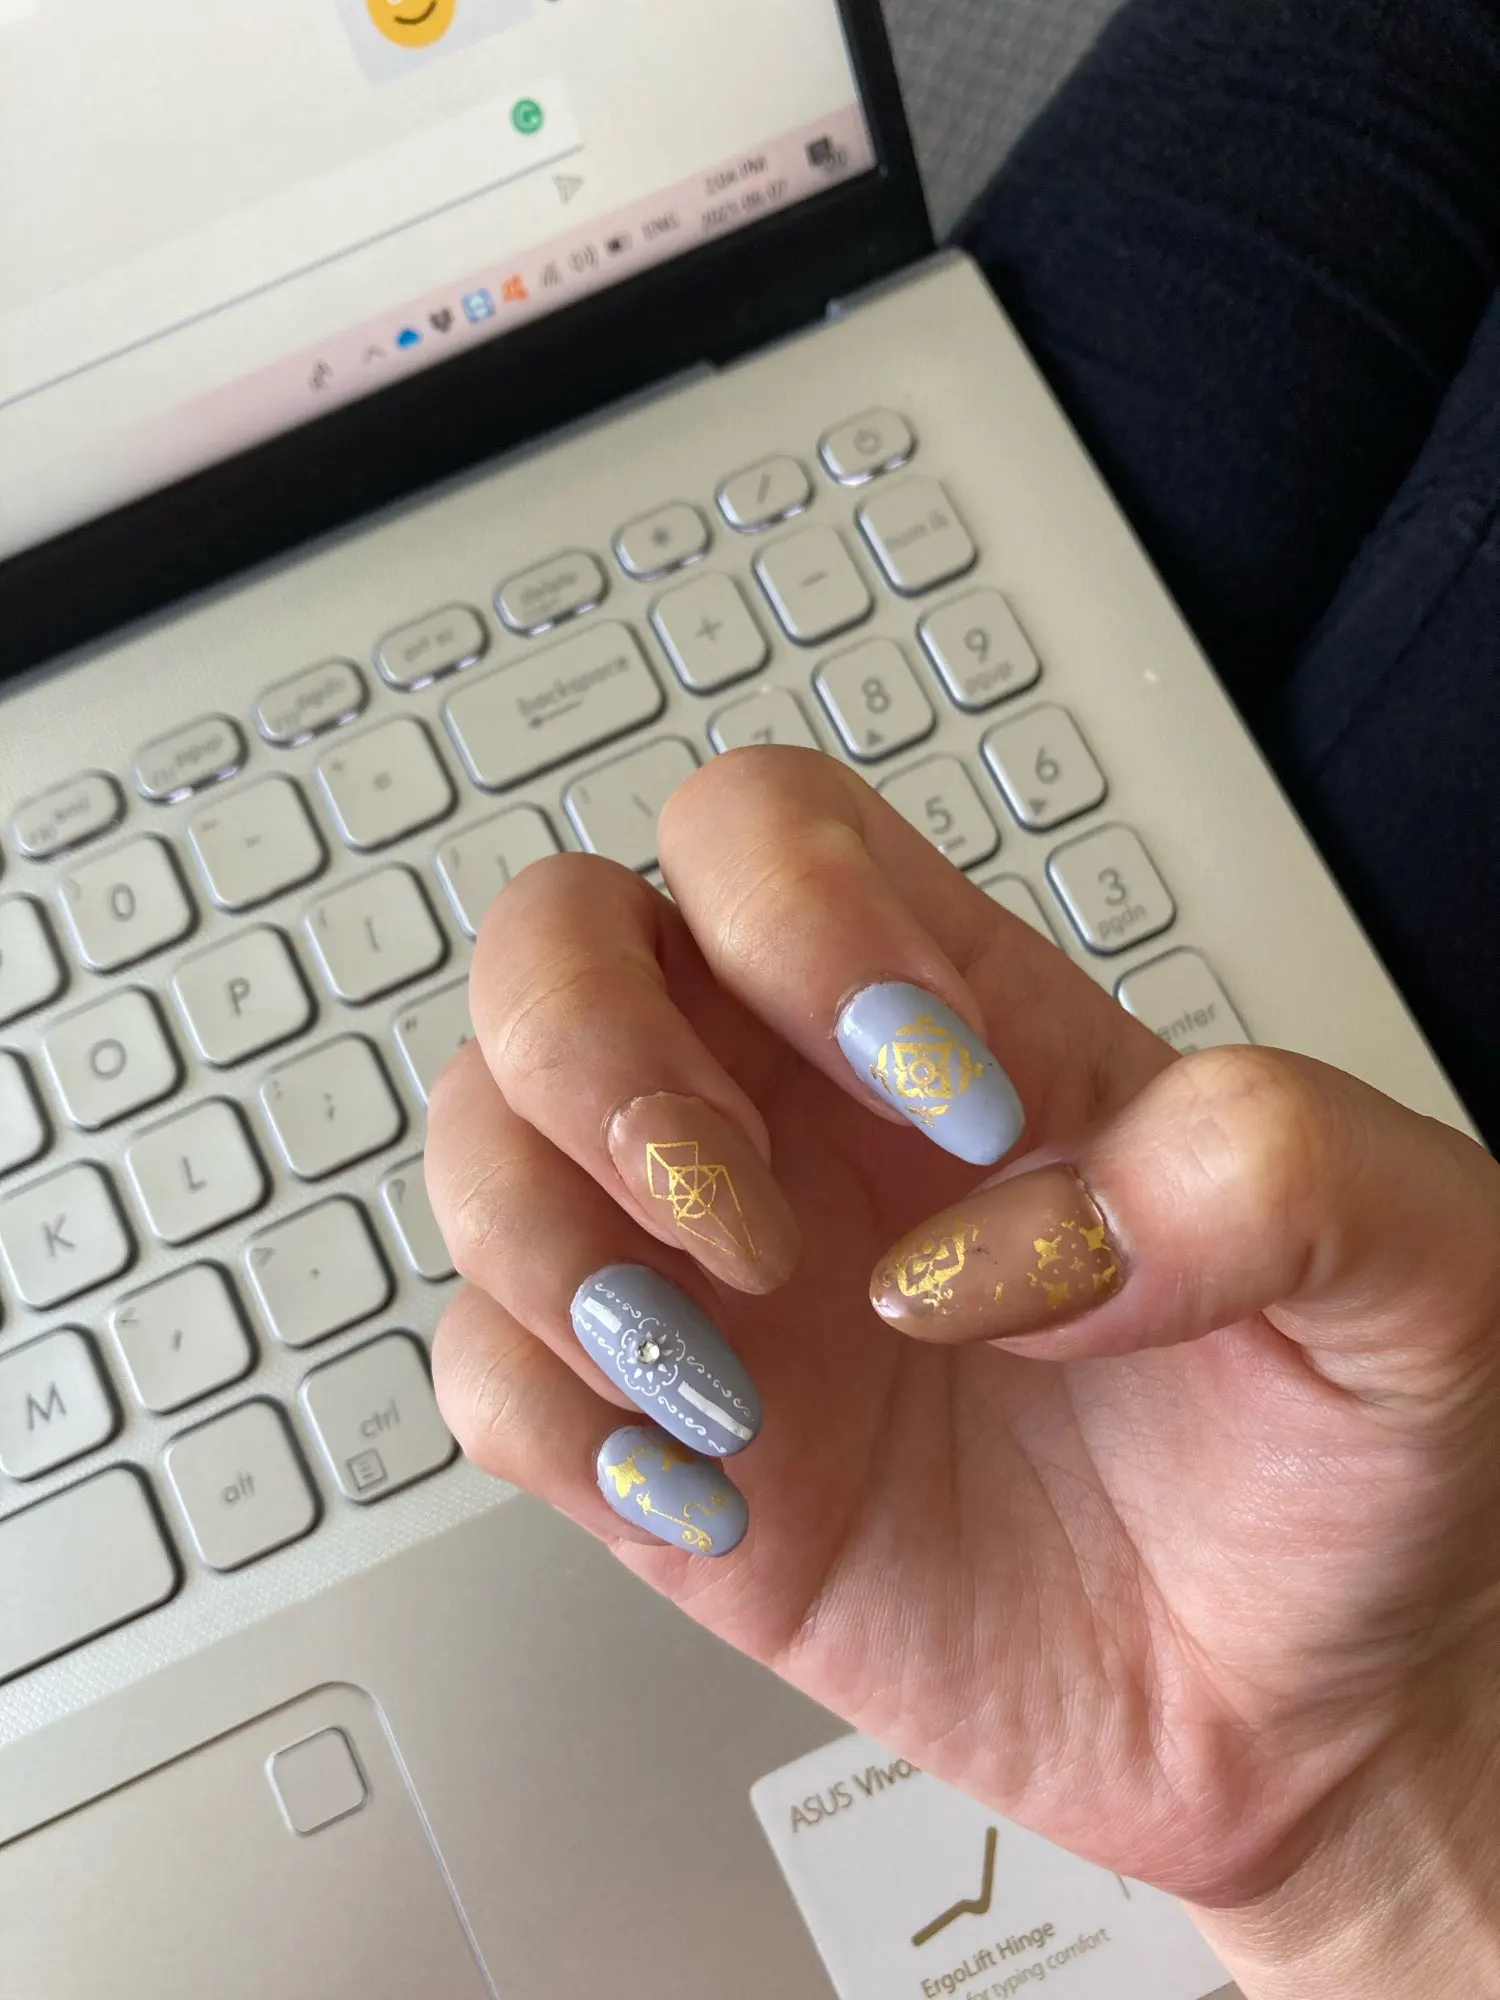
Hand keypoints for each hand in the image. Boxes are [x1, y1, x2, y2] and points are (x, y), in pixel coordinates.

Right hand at [424, 750, 1499, 1987]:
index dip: (797, 918)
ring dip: (553, 1243)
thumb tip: (1004, 1232)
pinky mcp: (673, 1453)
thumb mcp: (1425, 1274)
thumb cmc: (1355, 1463)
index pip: (766, 832)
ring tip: (731, 1385)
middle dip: (596, 1059)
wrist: (1313, 1713)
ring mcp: (722, 1290)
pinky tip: (705, 1485)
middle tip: (750, 1221)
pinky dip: (544, 1411)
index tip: (948, 1109)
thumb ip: (1284, 1171)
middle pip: (561, 948)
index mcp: (963, 1032)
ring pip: (487, 1143)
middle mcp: (806, 1130)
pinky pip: (490, 1371)